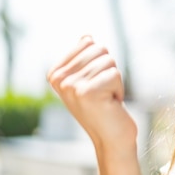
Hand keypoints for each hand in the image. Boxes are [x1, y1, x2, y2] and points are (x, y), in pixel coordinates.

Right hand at [46, 36, 136, 151]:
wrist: (112, 138)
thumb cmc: (104, 107)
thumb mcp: (89, 80)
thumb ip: (85, 58)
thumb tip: (86, 36)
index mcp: (55, 73)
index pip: (88, 43)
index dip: (100, 62)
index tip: (95, 83)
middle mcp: (59, 79)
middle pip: (99, 49)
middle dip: (109, 70)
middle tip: (103, 92)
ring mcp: (71, 86)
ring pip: (109, 61)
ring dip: (114, 81)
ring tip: (106, 99)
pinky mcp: (88, 92)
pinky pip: (115, 74)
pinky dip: (119, 89)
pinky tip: (110, 104)